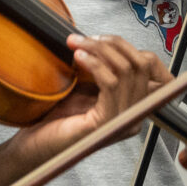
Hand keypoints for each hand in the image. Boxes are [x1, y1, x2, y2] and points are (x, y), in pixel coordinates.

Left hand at [7, 34, 170, 162]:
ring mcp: (122, 120)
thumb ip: (102, 69)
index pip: (151, 68)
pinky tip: (79, 58)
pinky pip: (111, 84)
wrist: (35, 146)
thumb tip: (104, 41)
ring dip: (99, 49)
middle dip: (112, 43)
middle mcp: (134, 115)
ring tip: (77, 45)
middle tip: (86, 39)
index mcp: (133, 105)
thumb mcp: (85, 87)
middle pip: (140, 64)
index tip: (103, 39)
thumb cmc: (55, 119)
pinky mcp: (106, 123)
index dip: (129, 47)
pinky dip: (95, 64)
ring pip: (126, 70)